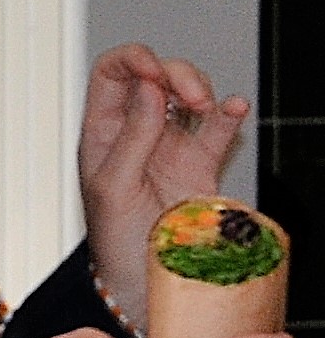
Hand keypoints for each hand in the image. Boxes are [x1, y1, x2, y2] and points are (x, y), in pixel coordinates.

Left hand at [80, 42, 249, 322]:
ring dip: (201, 89)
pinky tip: (234, 108)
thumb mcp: (111, 187)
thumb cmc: (113, 238)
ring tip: (206, 108)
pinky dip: (229, 113)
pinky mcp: (201, 163)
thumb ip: (132, 137)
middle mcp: (137, 129)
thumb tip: (150, 88)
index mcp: (102, 129)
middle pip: (157, 75)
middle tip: (190, 95)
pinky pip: (218, 129)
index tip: (152, 69)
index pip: (112, 73)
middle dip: (176, 72)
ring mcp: (170, 143)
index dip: (132, 59)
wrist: (143, 278)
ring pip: (188, 94)